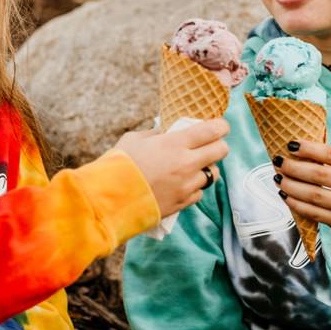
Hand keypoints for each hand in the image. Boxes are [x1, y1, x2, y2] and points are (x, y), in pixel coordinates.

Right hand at [114, 118, 230, 217]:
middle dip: (219, 146)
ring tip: (193, 167)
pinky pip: (199, 193)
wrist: (109, 199)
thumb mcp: (134, 139)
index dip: (221, 126)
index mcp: (175, 143)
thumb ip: (155, 134)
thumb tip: (165, 133)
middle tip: (210, 145)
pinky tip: (182, 184)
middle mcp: (186, 164)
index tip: (220, 126)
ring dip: (206, 168)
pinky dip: (194, 187)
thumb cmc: (118, 164)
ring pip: (212, 174)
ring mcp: (186, 185)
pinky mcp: (182, 203)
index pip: (212, 131)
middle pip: (221, 151)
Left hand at [273, 141, 330, 262]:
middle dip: (294, 167)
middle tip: (278, 162)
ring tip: (278, 179)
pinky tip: (286, 196)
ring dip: (291, 186)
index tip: (290, 145)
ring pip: (314, 195)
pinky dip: (296, 204)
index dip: (308, 148)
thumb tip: (299, 151)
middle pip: (320, 174)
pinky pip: (314, 212)